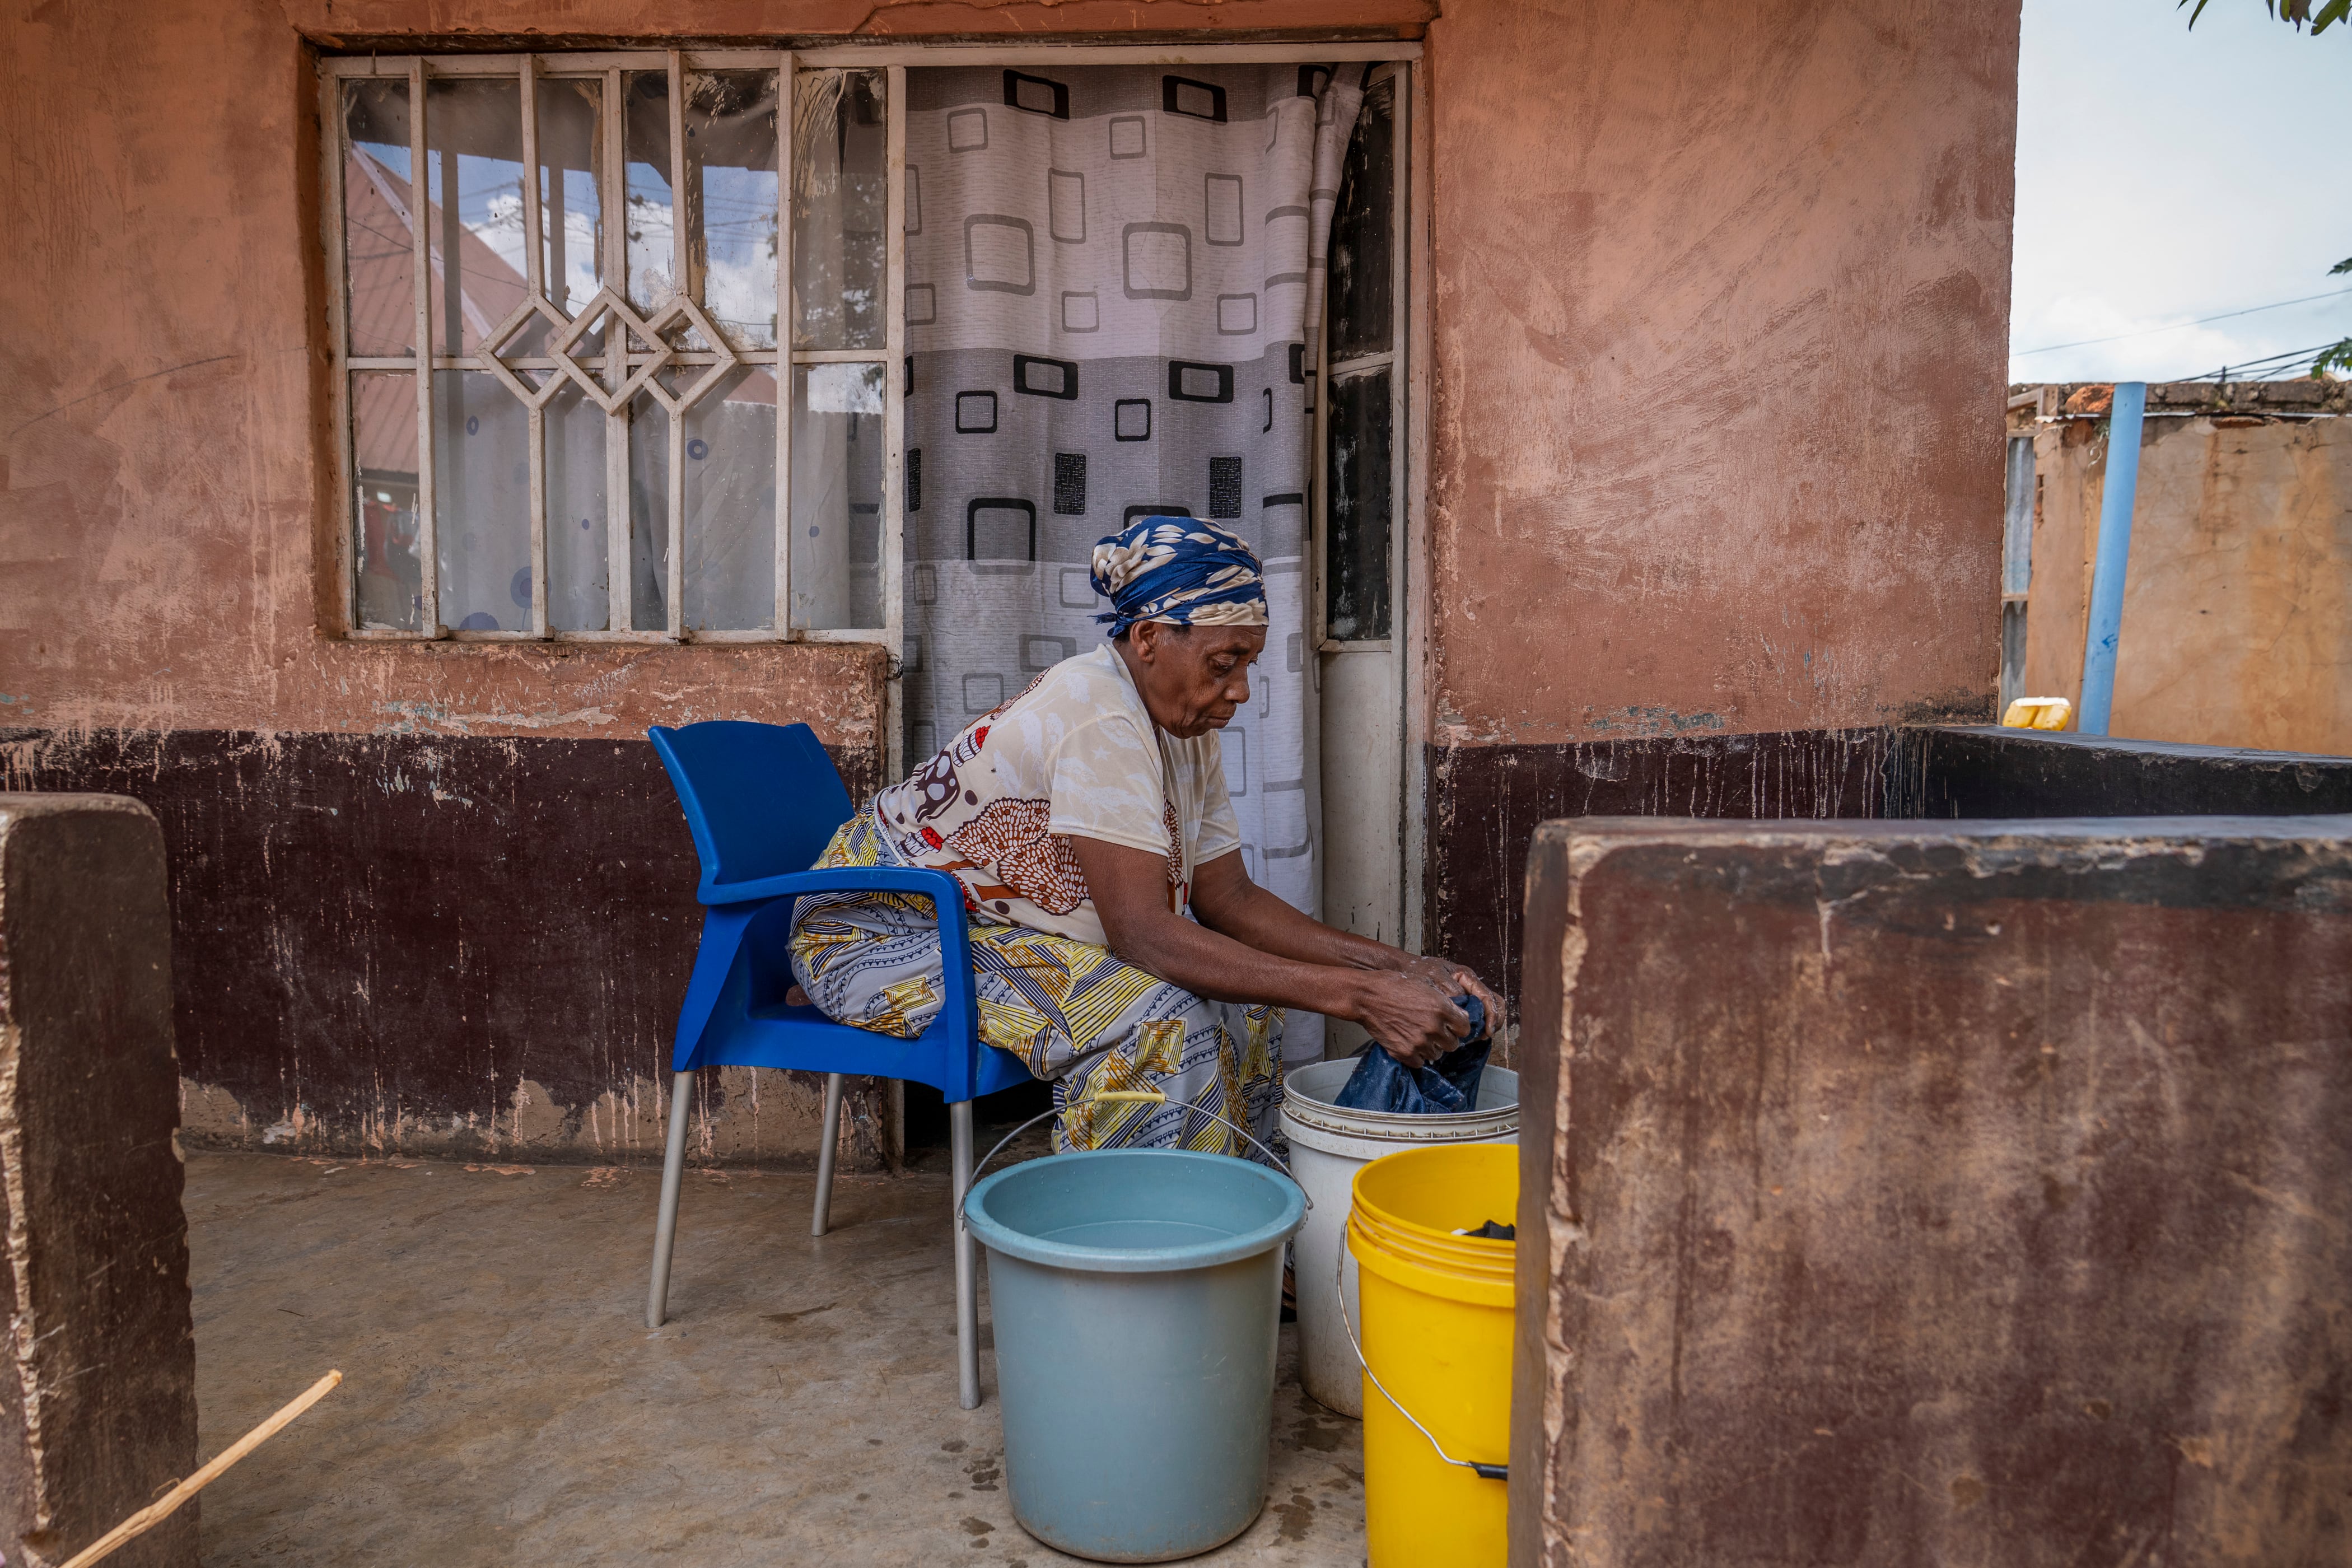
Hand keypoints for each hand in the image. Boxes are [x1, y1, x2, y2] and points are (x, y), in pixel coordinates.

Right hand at [1352, 972, 1471, 1068]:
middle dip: (1446, 1037)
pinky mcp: (1405, 1053)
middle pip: (1454, 1044)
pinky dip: (1417, 1055)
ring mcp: (1419, 1042)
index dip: (1458, 1026)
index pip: (1465, 1028)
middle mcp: (1433, 1027)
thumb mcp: (1425, 984)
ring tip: (1420, 1035)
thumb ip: (1445, 1001)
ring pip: (1437, 1054)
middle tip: (1435, 1030)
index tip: (1452, 1024)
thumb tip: (1458, 1014)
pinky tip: (1411, 1043)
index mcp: (1441, 1008)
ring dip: (1432, 1047)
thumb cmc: (1394, 986)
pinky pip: (1420, 1062)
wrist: (1367, 996)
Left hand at [1404, 954, 1503, 1034]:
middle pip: (1494, 1005)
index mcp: (1467, 977)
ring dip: (1484, 1027)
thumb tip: (1462, 1004)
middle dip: (1493, 1022)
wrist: (1404, 970)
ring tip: (1474, 1038)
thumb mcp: (1433, 977)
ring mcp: (1465, 996)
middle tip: (1482, 1036)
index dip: (1492, 1015)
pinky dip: (1472, 1028)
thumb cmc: (1418, 971)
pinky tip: (1463, 1036)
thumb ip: (1449, 988)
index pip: (1489, 997)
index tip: (1487, 1031)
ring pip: (1485, 1013)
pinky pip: (1472, 1017)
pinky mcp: (1458, 1006)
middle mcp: (1470, 987)